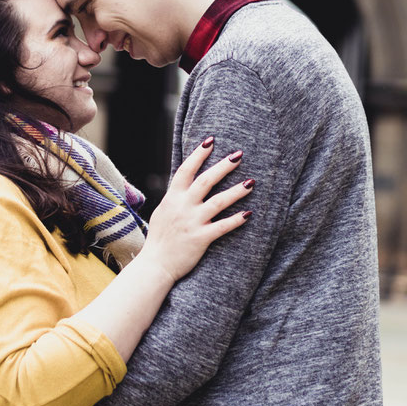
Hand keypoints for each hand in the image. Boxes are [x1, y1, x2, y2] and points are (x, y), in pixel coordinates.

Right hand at [142, 138, 252, 282]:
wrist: (155, 264)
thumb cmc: (159, 238)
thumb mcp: (163, 211)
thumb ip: (175, 197)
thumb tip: (185, 182)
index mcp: (172, 198)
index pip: (186, 170)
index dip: (198, 155)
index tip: (211, 141)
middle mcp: (183, 207)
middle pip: (206, 181)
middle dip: (223, 166)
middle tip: (239, 155)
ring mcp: (192, 222)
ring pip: (218, 202)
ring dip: (236, 191)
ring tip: (251, 183)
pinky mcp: (201, 239)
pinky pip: (222, 227)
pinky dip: (236, 220)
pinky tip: (248, 213)